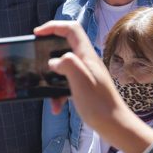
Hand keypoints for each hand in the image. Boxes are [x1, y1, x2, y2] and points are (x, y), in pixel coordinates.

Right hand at [34, 20, 152, 152]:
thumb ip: (66, 63)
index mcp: (87, 55)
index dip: (53, 26)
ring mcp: (87, 73)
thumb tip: (53, 61)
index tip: (37, 33)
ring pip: (64, 66)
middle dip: (49, 51)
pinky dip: (58, 93)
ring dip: (52, 78)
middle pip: (65, 45)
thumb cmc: (100, 105)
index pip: (71, 29)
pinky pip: (67, 83)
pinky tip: (56, 106)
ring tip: (47, 93)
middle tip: (37, 57)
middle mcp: (87, 61)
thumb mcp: (80, 80)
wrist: (115, 126)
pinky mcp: (85, 86)